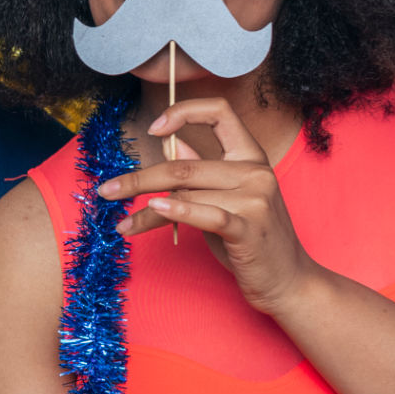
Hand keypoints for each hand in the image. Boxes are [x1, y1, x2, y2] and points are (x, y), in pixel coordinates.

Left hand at [98, 97, 321, 316]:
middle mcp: (256, 172)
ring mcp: (256, 199)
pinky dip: (175, 211)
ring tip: (123, 226)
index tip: (153, 128)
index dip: (183, 112)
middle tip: (106, 191)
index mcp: (251, 157)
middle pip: (184, 165)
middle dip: (138, 180)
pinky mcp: (249, 229)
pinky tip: (152, 210)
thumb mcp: (225, 199)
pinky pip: (205, 214)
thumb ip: (202, 172)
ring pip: (184, 194)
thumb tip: (172, 146)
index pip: (220, 112)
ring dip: (145, 212)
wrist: (288, 281)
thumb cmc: (250, 239)